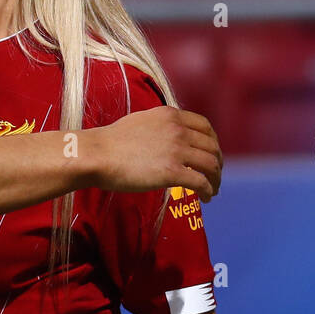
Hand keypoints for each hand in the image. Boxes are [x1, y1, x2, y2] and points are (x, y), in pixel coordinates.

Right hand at [90, 105, 221, 201]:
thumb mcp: (140, 122)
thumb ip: (159, 127)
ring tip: (213, 189)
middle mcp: (178, 130)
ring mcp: (176, 150)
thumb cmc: (111, 142)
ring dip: (215, 179)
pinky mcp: (172, 171)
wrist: (97, 154)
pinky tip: (206, 198)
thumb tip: (166, 139)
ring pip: (210, 165)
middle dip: (217, 162)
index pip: (205, 126)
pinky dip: (208, 190)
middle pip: (211, 146)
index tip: (212, 153)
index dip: (213, 141)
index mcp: (171, 115)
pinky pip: (200, 182)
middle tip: (215, 175)